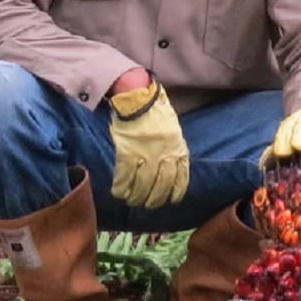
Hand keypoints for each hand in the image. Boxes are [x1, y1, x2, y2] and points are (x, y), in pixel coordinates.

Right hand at [108, 79, 189, 208]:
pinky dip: (121, 188)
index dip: (176, 192)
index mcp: (178, 147)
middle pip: (162, 185)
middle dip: (155, 199)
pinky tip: (119, 193)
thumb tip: (171, 164)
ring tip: (132, 201)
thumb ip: (173, 147)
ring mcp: (146, 154)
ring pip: (143, 185)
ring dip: (137, 197)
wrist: (138, 96)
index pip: (181, 177)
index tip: (171, 200)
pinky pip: (124, 177)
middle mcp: (164, 153)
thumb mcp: (173, 129)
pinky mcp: (127, 151)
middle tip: (148, 204)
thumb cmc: (155, 111)